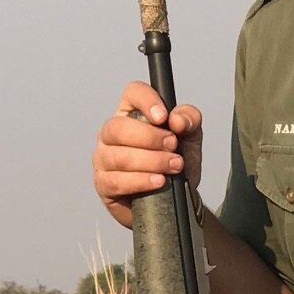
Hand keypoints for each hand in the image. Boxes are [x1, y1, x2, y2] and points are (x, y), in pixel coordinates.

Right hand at [93, 82, 203, 227]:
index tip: (163, 117)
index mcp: (131, 113)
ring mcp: (103, 158)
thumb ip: (190, 121)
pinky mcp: (103, 184)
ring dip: (151, 162)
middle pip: (118, 127)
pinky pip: (116, 181)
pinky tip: (158, 181)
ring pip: (119, 156)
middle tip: (173, 147)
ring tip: (173, 167)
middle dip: (150, 138)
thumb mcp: (190, 139)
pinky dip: (141, 181)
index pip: (132, 93)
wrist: (175, 200)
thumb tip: (177, 119)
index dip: (146, 101)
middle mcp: (111, 133)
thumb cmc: (175, 163)